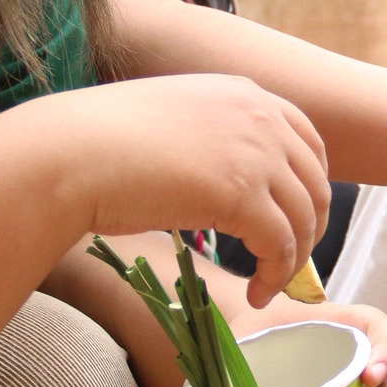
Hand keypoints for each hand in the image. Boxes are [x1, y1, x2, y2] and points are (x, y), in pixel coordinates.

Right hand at [50, 74, 330, 307]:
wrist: (71, 153)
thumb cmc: (102, 140)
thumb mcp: (175, 118)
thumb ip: (212, 134)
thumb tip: (225, 175)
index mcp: (245, 93)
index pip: (308, 139)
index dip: (310, 183)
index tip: (297, 215)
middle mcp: (260, 116)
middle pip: (315, 182)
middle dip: (310, 227)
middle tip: (289, 260)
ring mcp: (256, 153)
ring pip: (303, 218)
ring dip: (293, 260)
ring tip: (268, 285)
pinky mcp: (243, 196)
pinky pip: (281, 246)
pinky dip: (275, 276)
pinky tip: (256, 293)